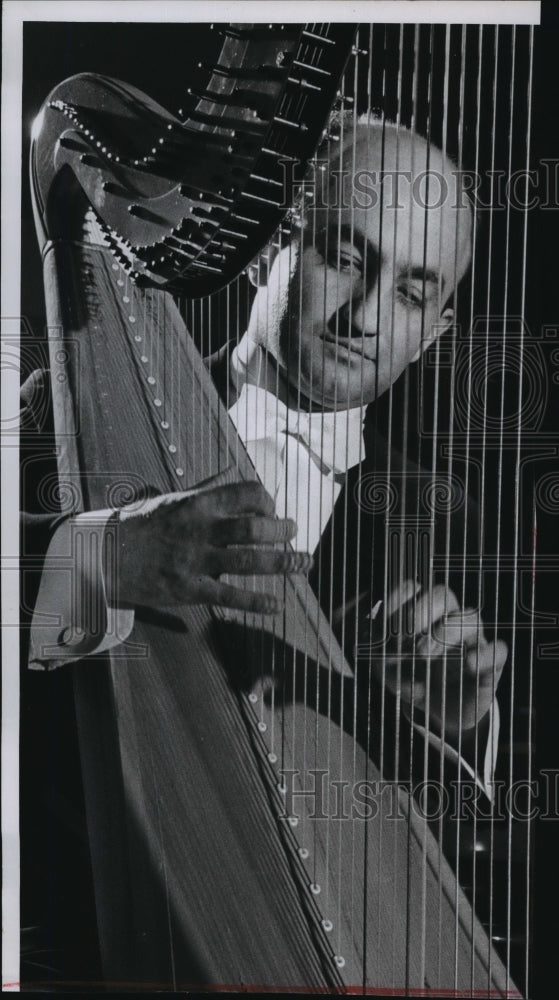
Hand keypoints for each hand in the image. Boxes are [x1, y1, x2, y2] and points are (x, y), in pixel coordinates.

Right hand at [104, 481, 310, 614]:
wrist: (103, 557)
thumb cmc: (139, 526)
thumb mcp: (169, 498)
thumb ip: (203, 489)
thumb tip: (229, 472)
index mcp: (196, 503)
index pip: (244, 493)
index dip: (266, 501)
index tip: (272, 509)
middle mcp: (199, 530)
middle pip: (254, 528)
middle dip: (282, 531)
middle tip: (294, 533)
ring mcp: (195, 561)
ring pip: (250, 561)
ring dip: (283, 563)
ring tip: (303, 563)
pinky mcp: (188, 589)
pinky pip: (231, 596)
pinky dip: (258, 602)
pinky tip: (276, 604)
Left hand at [361, 580, 506, 737]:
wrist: (439, 713)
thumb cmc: (412, 680)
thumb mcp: (389, 671)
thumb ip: (381, 656)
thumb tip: (378, 645)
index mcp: (421, 612)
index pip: (411, 589)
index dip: (395, 601)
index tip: (382, 625)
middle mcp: (449, 618)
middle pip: (441, 593)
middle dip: (420, 611)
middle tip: (405, 638)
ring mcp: (472, 638)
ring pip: (470, 616)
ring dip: (446, 631)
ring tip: (423, 654)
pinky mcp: (491, 664)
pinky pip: (498, 650)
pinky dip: (486, 654)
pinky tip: (470, 664)